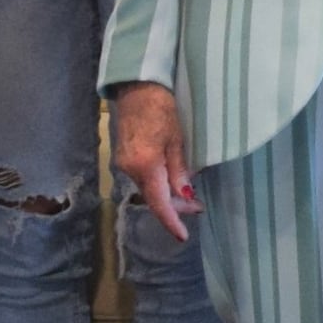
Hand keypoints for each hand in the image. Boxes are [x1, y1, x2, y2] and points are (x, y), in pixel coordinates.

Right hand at [114, 82, 196, 238]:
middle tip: (197, 207)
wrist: (137, 86)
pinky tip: (171, 181)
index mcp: (145, 165)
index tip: (182, 236)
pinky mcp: (124, 156)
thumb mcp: (177, 138)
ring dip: (167, 195)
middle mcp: (130, 169)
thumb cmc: (162, 107)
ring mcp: (124, 163)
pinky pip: (144, 178)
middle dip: (174, 206)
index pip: (158, 202)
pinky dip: (158, 183)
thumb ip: (179, 169)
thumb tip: (184, 196)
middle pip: (153, 198)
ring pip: (148, 188)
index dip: (171, 221)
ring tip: (188, 196)